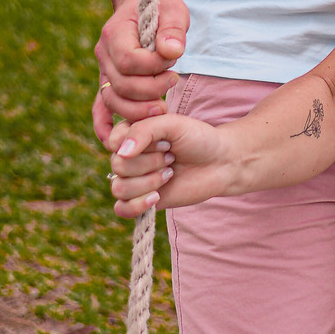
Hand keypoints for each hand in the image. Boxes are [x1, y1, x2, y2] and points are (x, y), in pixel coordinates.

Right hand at [93, 0, 190, 146]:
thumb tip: (171, 52)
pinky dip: (104, 126)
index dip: (152, 67)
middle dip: (150, 89)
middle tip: (173, 81)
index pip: (129, 60)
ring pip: (112, 100)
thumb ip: (173, 30)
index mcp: (115, 33)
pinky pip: (99, 109)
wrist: (141, 7)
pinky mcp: (108, 84)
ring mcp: (103, 71)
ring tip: (163, 105)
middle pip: (120, 84)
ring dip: (137, 109)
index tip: (171, 63)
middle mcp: (103, 54)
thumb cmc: (160, 9)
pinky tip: (114, 142)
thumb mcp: (173, 11)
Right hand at [108, 111, 233, 216]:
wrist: (220, 163)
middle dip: (150, 162)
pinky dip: (137, 205)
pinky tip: (157, 196)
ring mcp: (134, 180)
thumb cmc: (198, 138)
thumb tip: (121, 153)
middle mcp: (129, 157)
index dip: (139, 143)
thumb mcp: (173, 124)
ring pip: (120, 188)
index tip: (165, 140)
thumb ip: (144, 130)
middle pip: (118, 166)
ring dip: (149, 181)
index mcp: (132, 134)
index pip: (114, 141)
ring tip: (170, 173)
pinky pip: (121, 209)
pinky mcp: (142, 201)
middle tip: (172, 156)